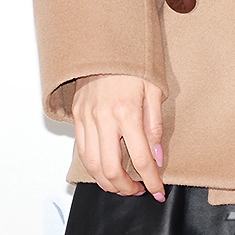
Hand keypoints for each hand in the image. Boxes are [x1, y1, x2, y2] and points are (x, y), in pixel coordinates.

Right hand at [71, 74, 165, 199]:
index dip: (151, 179)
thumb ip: (155, 124)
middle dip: (126, 188)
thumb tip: (157, 156)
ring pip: (92, 165)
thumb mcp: (154, 88)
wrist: (105, 43)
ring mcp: (86, 119)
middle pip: (111, 169)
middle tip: (139, 190)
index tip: (158, 191)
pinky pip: (82, 151)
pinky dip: (93, 167)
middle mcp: (103, 118)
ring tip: (123, 185)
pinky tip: (105, 169)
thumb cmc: (133, 62)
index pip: (140, 157)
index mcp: (126, 111)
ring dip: (107, 183)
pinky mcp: (77, 117)